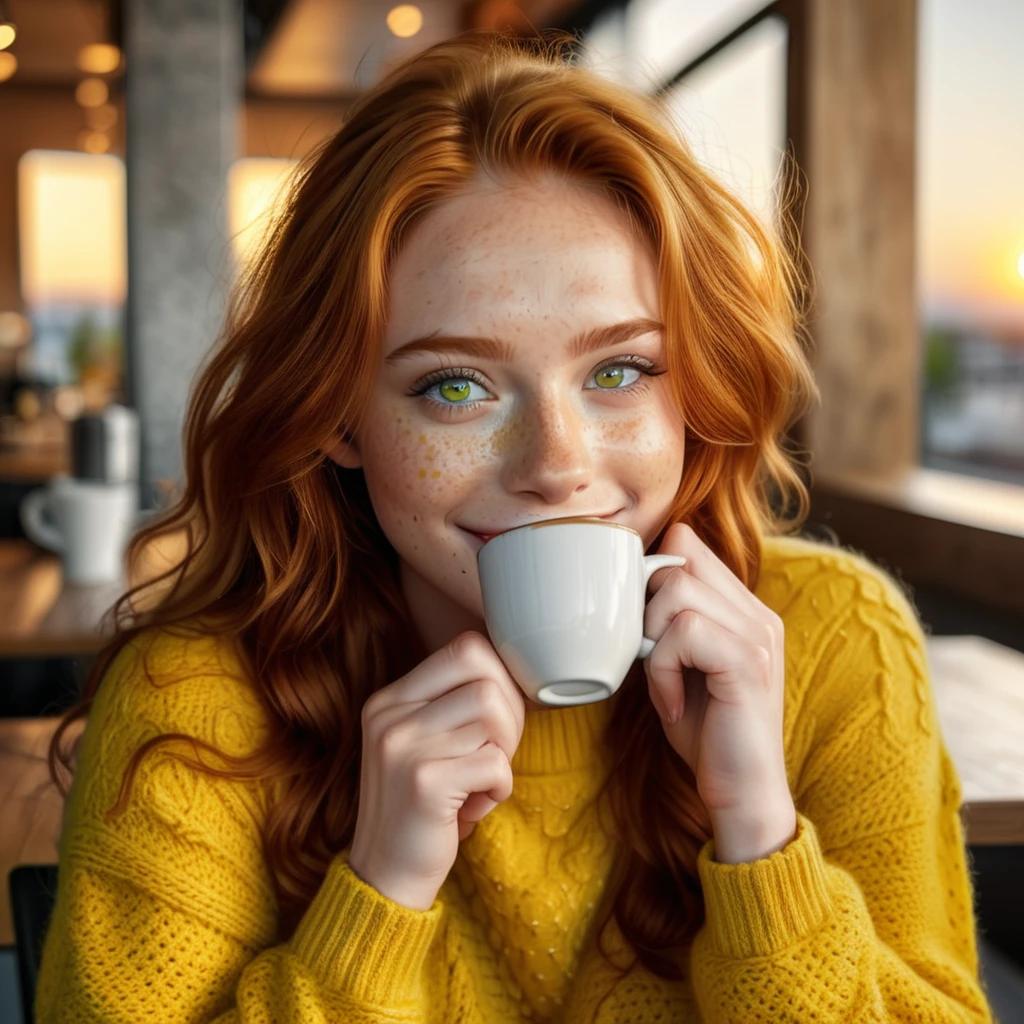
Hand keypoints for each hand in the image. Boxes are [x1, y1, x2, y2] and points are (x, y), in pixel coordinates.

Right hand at [349, 631, 524, 908]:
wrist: (385, 877)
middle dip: (511, 714)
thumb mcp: (425, 744)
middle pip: (486, 676)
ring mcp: (402, 745)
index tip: (501, 717)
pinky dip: (501, 786)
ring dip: (505, 753)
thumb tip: (520, 668)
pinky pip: (495, 763)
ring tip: (484, 780)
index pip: (465, 647)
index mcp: (391, 699)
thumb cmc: (423, 806)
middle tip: (499, 751)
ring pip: (493, 714)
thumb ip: (455, 706)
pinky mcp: (424, 781)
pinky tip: (479, 804)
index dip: (501, 677)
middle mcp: (391, 714)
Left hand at [642, 523, 795, 862]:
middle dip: (644, 608)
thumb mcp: (680, 667)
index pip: (687, 544)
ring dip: (651, 641)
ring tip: (663, 684)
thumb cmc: (706, 735)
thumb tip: (628, 582)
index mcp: (744, 609)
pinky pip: (682, 632)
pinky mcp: (747, 662)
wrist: (742, 797)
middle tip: (649, 658)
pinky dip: (662, 669)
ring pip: (677, 590)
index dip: (650, 574)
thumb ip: (668, 624)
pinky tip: (672, 702)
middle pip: (679, 559)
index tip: (641, 627)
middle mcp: (757, 613)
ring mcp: (757, 635)